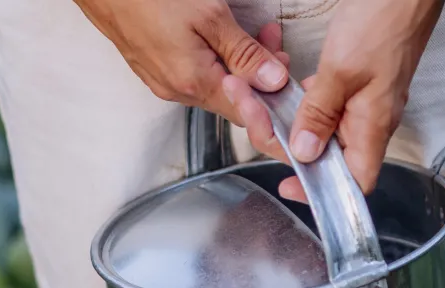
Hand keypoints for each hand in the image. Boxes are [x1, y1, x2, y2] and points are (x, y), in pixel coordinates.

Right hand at [73, 0, 290, 124]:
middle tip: (274, 42)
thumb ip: (244, 53)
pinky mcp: (155, 69)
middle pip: (233, 98)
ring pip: (216, 84)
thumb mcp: (209, 17)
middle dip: (261, 76)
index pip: (247, 113)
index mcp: (194, 84)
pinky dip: (218, 60)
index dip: (274, 101)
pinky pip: (197, 74)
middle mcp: (177, 91)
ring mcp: (164, 82)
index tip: (288, 79)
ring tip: (257, 34)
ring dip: (240, 65)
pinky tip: (225, 38)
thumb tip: (274, 81)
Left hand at [224, 0, 444, 201]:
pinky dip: (300, 97)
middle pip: (326, 153)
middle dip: (286, 139)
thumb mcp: (342, 70)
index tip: (291, 185)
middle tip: (254, 113)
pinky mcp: (356, 82)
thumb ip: (320, 113)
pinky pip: (324, 103)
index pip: (353, 182)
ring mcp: (364, 101)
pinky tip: (284, 85)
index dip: (322, 191)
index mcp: (373, 126)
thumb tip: (304, 152)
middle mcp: (370, 120)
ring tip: (257, 97)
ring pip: (320, 126)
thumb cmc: (384, 23)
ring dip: (288, 116)